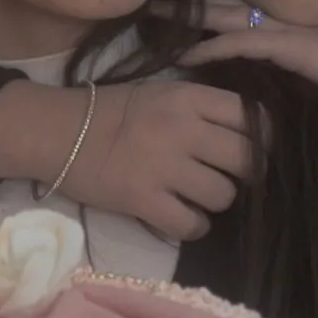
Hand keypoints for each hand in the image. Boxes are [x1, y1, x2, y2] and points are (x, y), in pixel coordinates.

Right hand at [53, 79, 253, 241]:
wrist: (56, 132)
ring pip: (223, 195)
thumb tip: (246, 132)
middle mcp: (181, 129)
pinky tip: (181, 216)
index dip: (261, 138)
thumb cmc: (110, 111)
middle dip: (247, 173)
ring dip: (216, 201)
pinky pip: (192, 225)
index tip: (253, 149)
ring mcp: (162, 166)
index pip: (251, 117)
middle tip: (231, 177)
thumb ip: (201, 107)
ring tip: (197, 196)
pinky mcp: (143, 201)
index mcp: (187, 98)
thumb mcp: (160, 92)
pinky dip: (193, 225)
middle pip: (246, 159)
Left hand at [180, 0, 317, 100]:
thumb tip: (250, 81)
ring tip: (155, 15)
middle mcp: (282, 19)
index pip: (238, 7)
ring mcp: (286, 29)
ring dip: (190, 16)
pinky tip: (187, 56)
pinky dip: (213, 48)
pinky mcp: (290, 46)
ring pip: (227, 15)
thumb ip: (282, 68)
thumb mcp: (311, 72)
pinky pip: (242, 43)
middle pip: (224, 3)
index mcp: (286, 23)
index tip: (174, 3)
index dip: (205, 3)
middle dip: (187, 0)